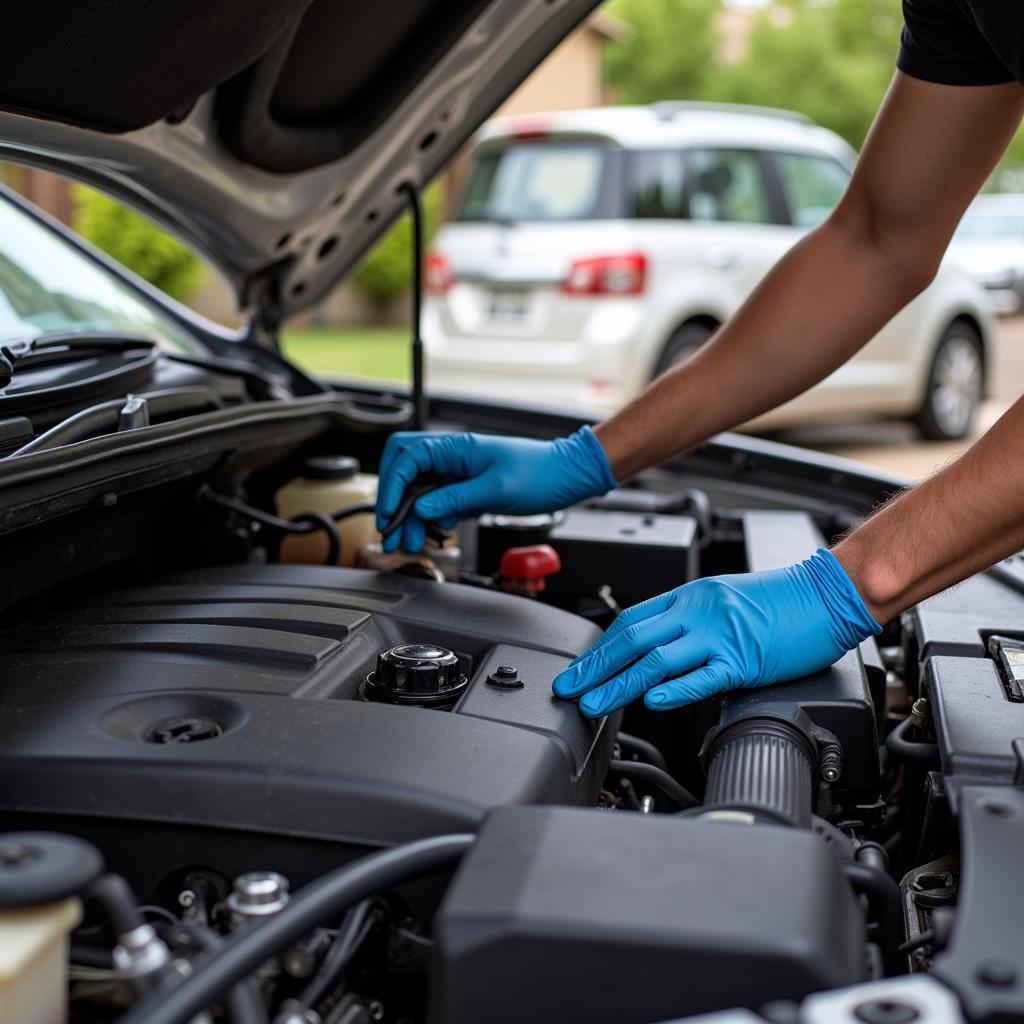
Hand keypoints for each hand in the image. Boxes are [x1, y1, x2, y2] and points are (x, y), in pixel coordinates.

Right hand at [375, 426, 615, 551]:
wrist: (567, 476)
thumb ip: (455, 498)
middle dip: (394, 501)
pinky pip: (438, 504)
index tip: (388, 513)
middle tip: (392, 531)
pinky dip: (430, 520)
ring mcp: (458, 475)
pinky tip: (433, 535)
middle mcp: (452, 458)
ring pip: (419, 492)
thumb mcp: (496, 489)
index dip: (392, 485)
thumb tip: (422, 507)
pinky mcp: (466, 491)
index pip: (407, 458)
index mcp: (456, 447)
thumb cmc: (539, 473)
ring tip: (410, 543)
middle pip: (405, 472)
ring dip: (411, 517)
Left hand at [552, 548, 879, 717]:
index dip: (600, 649)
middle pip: (632, 640)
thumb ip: (689, 621)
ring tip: (594, 704)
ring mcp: (720, 634)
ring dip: (619, 684)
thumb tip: (657, 649)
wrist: (828, 593)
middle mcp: (698, 612)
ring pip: (657, 660)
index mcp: (690, 597)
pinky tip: (651, 702)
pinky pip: (702, 675)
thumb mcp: (723, 599)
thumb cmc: (782, 599)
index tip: (579, 669)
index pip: (630, 621)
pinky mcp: (745, 658)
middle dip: (595, 668)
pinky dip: (673, 689)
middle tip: (569, 688)